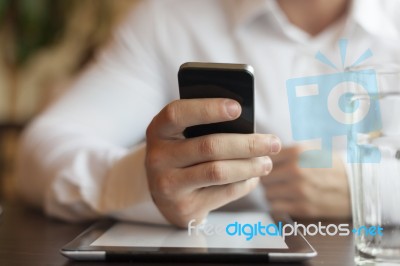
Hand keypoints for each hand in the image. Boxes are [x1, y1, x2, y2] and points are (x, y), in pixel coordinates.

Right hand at [145, 98, 280, 226]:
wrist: (164, 193)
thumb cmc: (182, 153)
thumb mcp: (182, 136)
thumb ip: (205, 127)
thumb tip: (248, 128)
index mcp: (158, 130)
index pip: (178, 113)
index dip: (208, 109)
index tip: (238, 108)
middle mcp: (158, 157)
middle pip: (209, 146)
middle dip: (247, 144)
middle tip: (273, 143)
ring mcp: (168, 185)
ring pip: (218, 172)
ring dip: (250, 166)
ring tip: (267, 162)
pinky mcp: (183, 207)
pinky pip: (223, 193)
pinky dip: (244, 184)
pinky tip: (253, 177)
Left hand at [262, 146, 350, 218]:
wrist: (356, 186)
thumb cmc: (331, 167)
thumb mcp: (311, 149)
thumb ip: (286, 151)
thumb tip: (262, 154)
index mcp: (298, 152)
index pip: (264, 157)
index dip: (263, 163)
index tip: (266, 166)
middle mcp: (297, 169)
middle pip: (264, 177)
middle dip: (267, 179)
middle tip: (274, 180)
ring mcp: (299, 190)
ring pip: (267, 193)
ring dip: (271, 193)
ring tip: (280, 190)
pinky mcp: (303, 208)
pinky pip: (275, 207)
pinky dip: (277, 204)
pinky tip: (285, 200)